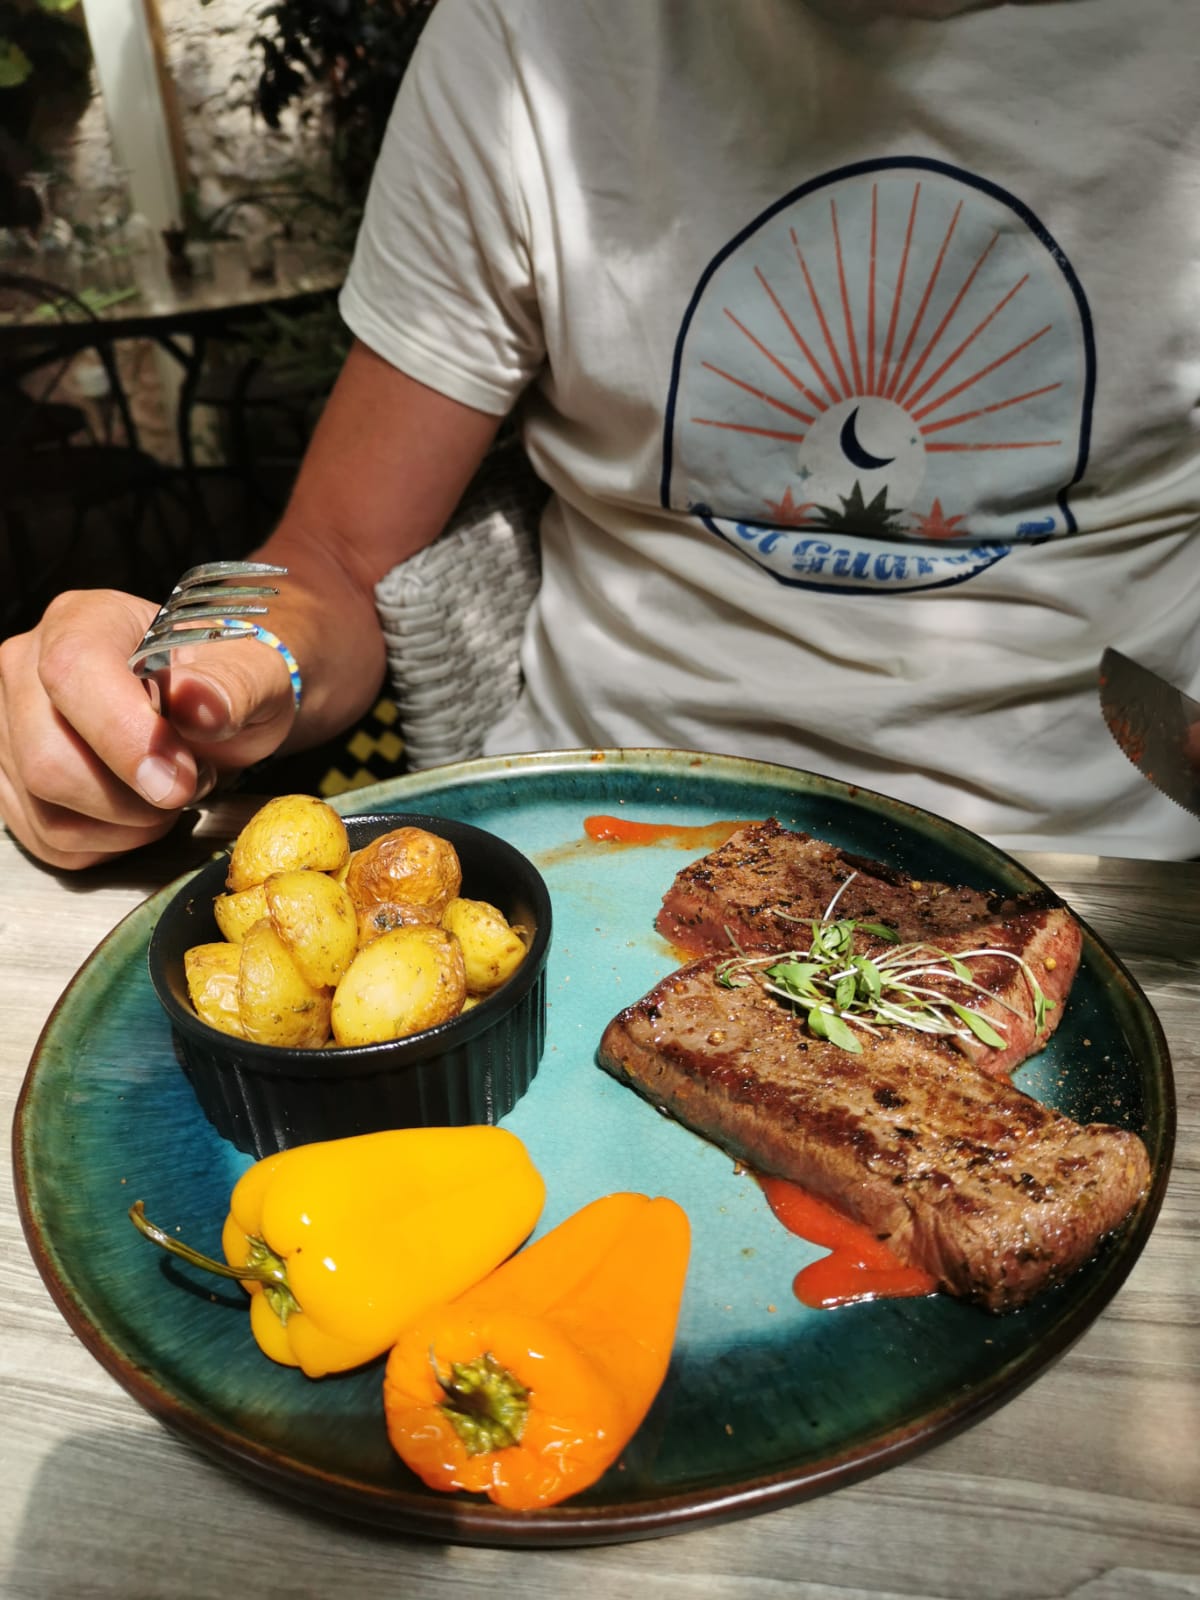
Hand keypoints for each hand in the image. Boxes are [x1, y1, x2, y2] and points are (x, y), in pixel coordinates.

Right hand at [0, 588, 297, 869]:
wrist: (215, 713)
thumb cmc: (227, 685)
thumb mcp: (255, 673)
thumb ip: (235, 683)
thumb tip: (200, 705)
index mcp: (84, 621)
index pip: (72, 672)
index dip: (124, 737)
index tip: (179, 779)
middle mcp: (27, 670)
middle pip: (49, 761)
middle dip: (133, 798)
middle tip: (189, 784)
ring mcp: (11, 730)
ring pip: (49, 812)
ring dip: (127, 826)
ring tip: (169, 793)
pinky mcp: (14, 786)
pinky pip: (49, 842)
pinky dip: (108, 845)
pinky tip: (141, 815)